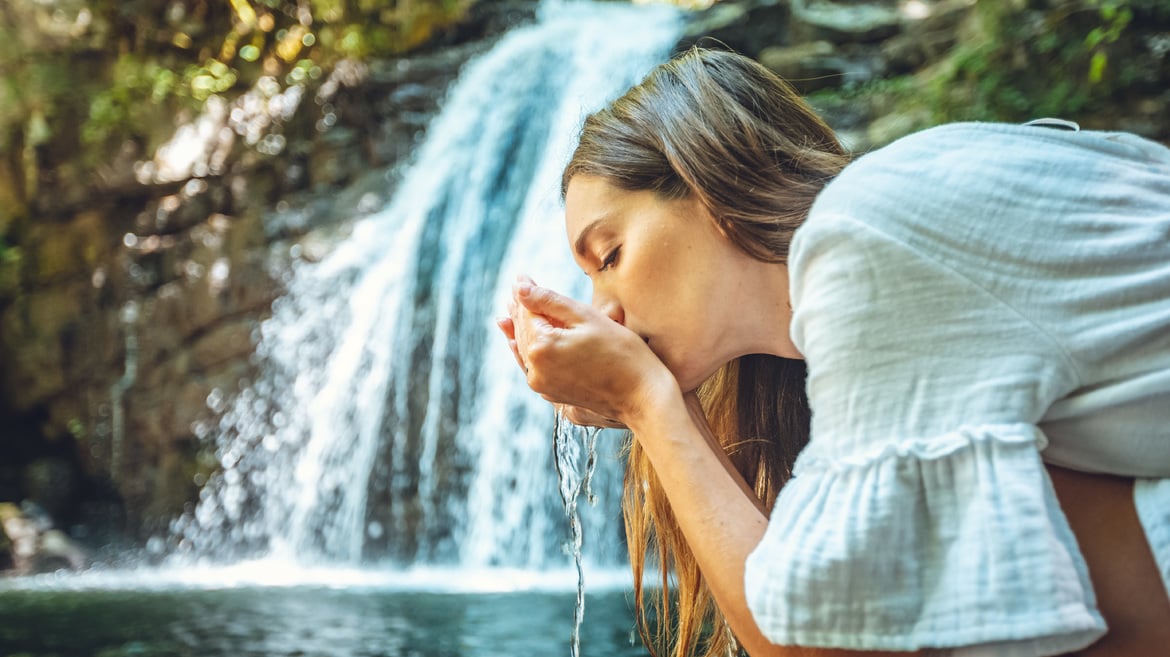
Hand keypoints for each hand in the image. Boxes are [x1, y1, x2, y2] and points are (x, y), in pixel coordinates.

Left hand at [496, 274, 674, 428]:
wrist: (642, 396)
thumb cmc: (622, 353)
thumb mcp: (587, 317)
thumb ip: (549, 301)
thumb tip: (520, 288)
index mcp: (541, 346)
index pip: (528, 311)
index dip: (525, 292)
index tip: (520, 275)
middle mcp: (535, 369)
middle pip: (524, 331)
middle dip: (520, 309)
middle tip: (516, 288)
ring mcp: (543, 385)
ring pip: (525, 349)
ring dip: (519, 329)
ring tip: (508, 312)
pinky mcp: (553, 394)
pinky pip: (532, 367)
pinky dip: (525, 350)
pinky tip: (515, 342)